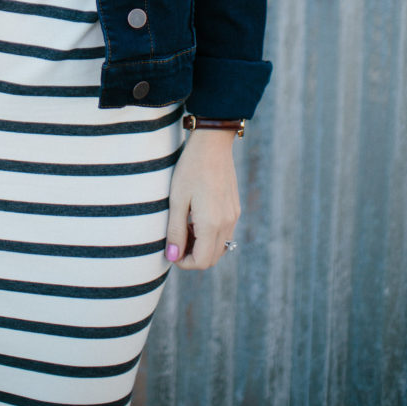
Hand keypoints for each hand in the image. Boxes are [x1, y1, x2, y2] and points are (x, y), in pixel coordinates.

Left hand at [164, 128, 240, 269]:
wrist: (213, 143)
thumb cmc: (190, 169)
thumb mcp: (177, 199)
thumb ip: (175, 230)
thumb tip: (172, 256)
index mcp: (212, 224)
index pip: (202, 261)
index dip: (184, 262)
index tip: (170, 250)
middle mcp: (227, 223)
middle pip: (212, 258)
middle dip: (193, 256)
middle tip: (176, 240)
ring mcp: (233, 216)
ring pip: (219, 247)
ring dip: (202, 246)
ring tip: (184, 226)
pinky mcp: (235, 208)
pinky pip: (224, 232)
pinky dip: (210, 234)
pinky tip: (196, 217)